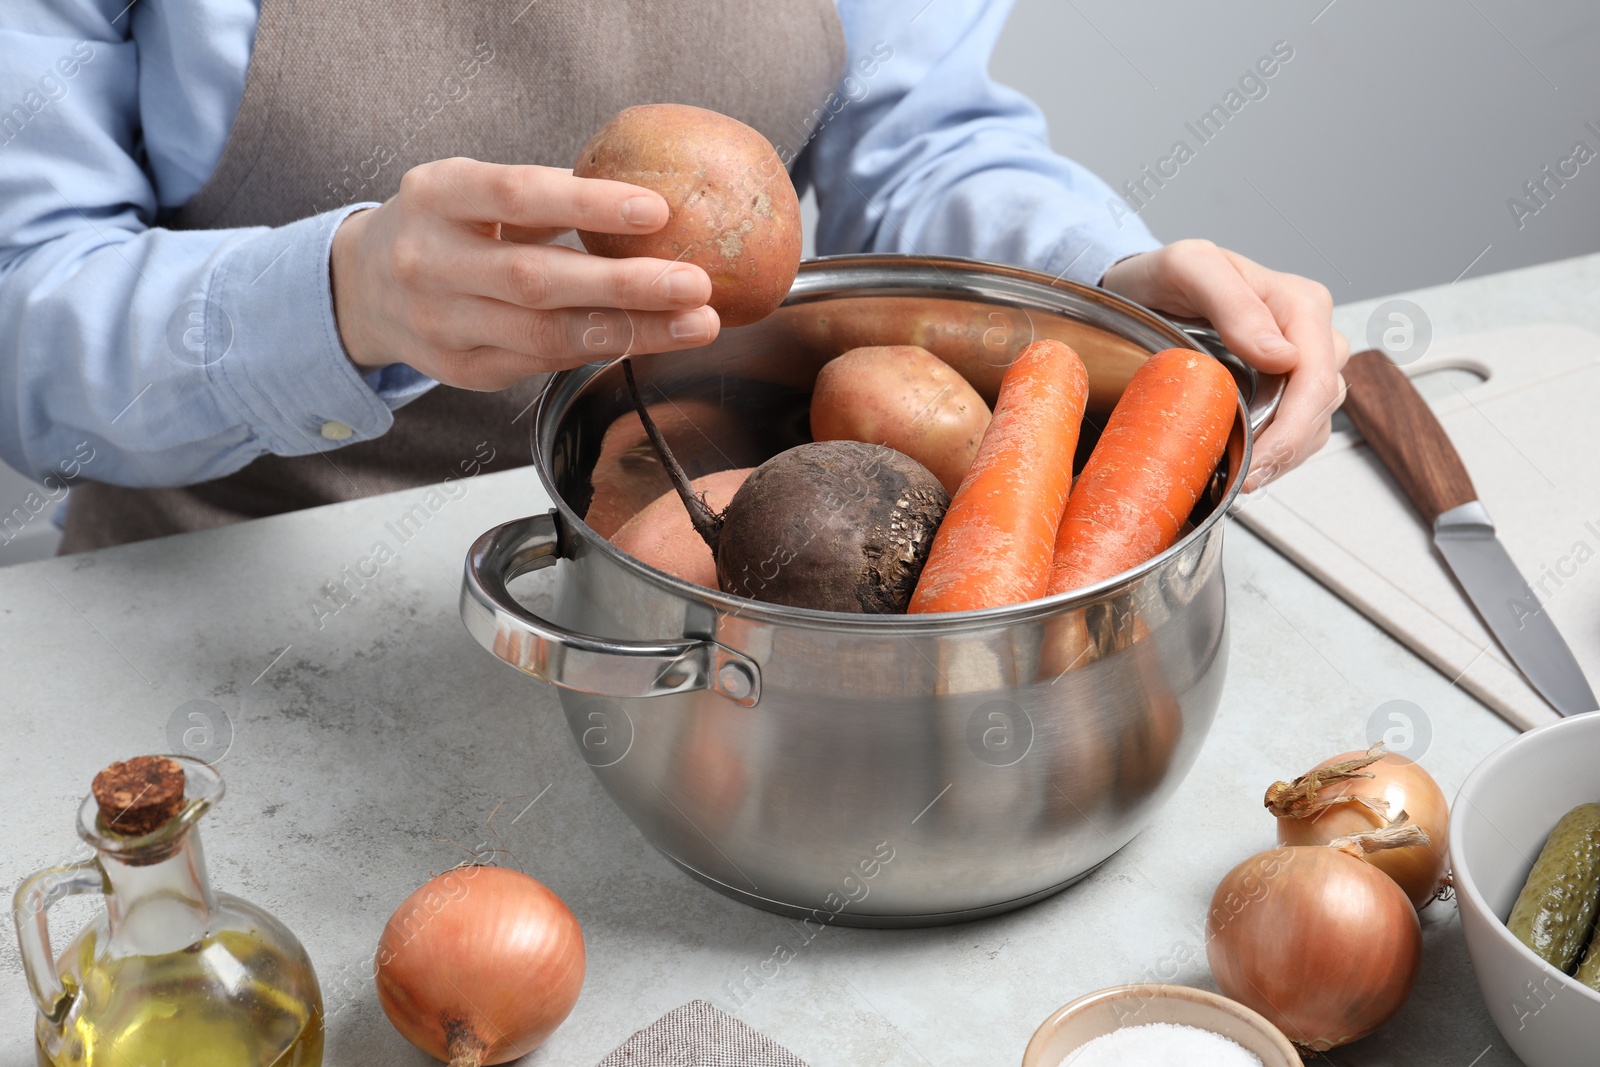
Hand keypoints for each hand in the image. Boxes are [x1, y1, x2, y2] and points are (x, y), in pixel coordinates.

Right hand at [329, 158, 718, 389]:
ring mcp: (440, 323)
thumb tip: (650, 206)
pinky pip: (540, 363)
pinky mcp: (459, 370)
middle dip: (625, 285)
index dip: (587, 203)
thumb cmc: (445, 227)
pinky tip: (648, 340)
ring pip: (544, 334)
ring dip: (630, 332)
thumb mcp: (473, 191)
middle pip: (536, 279)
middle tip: (694, 284)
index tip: (656, 209)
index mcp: (437, 195)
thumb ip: (544, 197)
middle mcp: (429, 261)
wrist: (364, 288)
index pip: (517, 196)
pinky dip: (598, 350)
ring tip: (694, 324)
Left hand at [1100, 239, 1350, 490]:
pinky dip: (1275, 450)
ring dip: (1283, 456)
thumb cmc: (1164, 276)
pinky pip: (1297, 428)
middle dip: (1287, 451)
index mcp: (1300, 303)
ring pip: (1315, 422)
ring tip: (1242, 476)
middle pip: (1321, 405)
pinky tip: (1245, 460)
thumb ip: (1234, 304)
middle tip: (1245, 482)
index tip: (1254, 464)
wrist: (1140, 288)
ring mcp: (1301, 361)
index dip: (1291, 430)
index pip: (1317, 379)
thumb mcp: (1189, 269)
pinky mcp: (1283, 385)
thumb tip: (1280, 355)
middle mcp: (1309, 332)